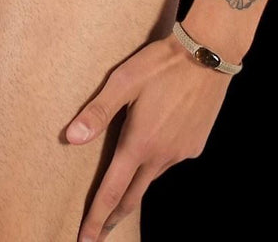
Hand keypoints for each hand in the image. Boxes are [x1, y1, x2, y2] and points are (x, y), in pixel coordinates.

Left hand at [65, 33, 232, 241]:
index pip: (112, 192)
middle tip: (99, 232)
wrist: (207, 54)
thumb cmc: (161, 64)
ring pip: (152, 176)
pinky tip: (154, 145)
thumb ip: (97, 112)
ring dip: (136, 184)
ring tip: (123, 183)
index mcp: (139, 143)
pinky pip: (171, 159)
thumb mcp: (123, 82)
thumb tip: (70, 138)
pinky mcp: (196, 144)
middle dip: (113, 217)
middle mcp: (161, 155)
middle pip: (132, 196)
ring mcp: (182, 152)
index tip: (85, 241)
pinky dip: (157, 161)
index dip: (97, 219)